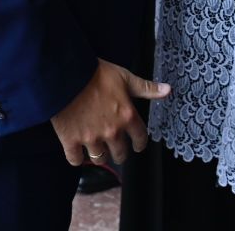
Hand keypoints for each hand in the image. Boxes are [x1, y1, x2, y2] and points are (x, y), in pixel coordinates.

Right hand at [50, 59, 170, 166]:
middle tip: (115, 148)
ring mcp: (91, 138)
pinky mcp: (71, 141)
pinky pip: (76, 160)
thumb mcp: (125, 77)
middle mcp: (112, 131)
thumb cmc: (96, 73)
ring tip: (97, 149)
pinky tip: (77, 152)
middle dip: (119, 152)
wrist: (66, 75)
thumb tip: (168, 90)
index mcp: (127, 116)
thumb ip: (146, 88)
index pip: (140, 138)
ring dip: (100, 155)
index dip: (139, 143)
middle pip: (120, 154)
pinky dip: (77, 158)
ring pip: (100, 159)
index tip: (137, 145)